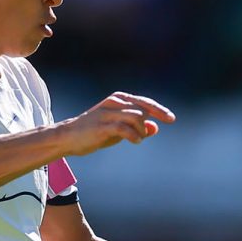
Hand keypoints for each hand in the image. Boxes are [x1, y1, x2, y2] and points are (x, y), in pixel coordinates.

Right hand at [57, 92, 176, 155]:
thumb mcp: (119, 129)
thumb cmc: (96, 132)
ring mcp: (108, 113)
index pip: (144, 102)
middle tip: (145, 134)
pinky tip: (135, 141)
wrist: (69, 137)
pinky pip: (125, 128)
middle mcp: (114, 102)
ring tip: (136, 139)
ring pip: (136, 118)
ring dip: (141, 131)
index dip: (159, 110)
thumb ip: (137, 127)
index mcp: (119, 99)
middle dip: (149, 123)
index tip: (172, 119)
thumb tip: (155, 128)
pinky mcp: (102, 126)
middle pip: (143, 109)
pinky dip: (134, 136)